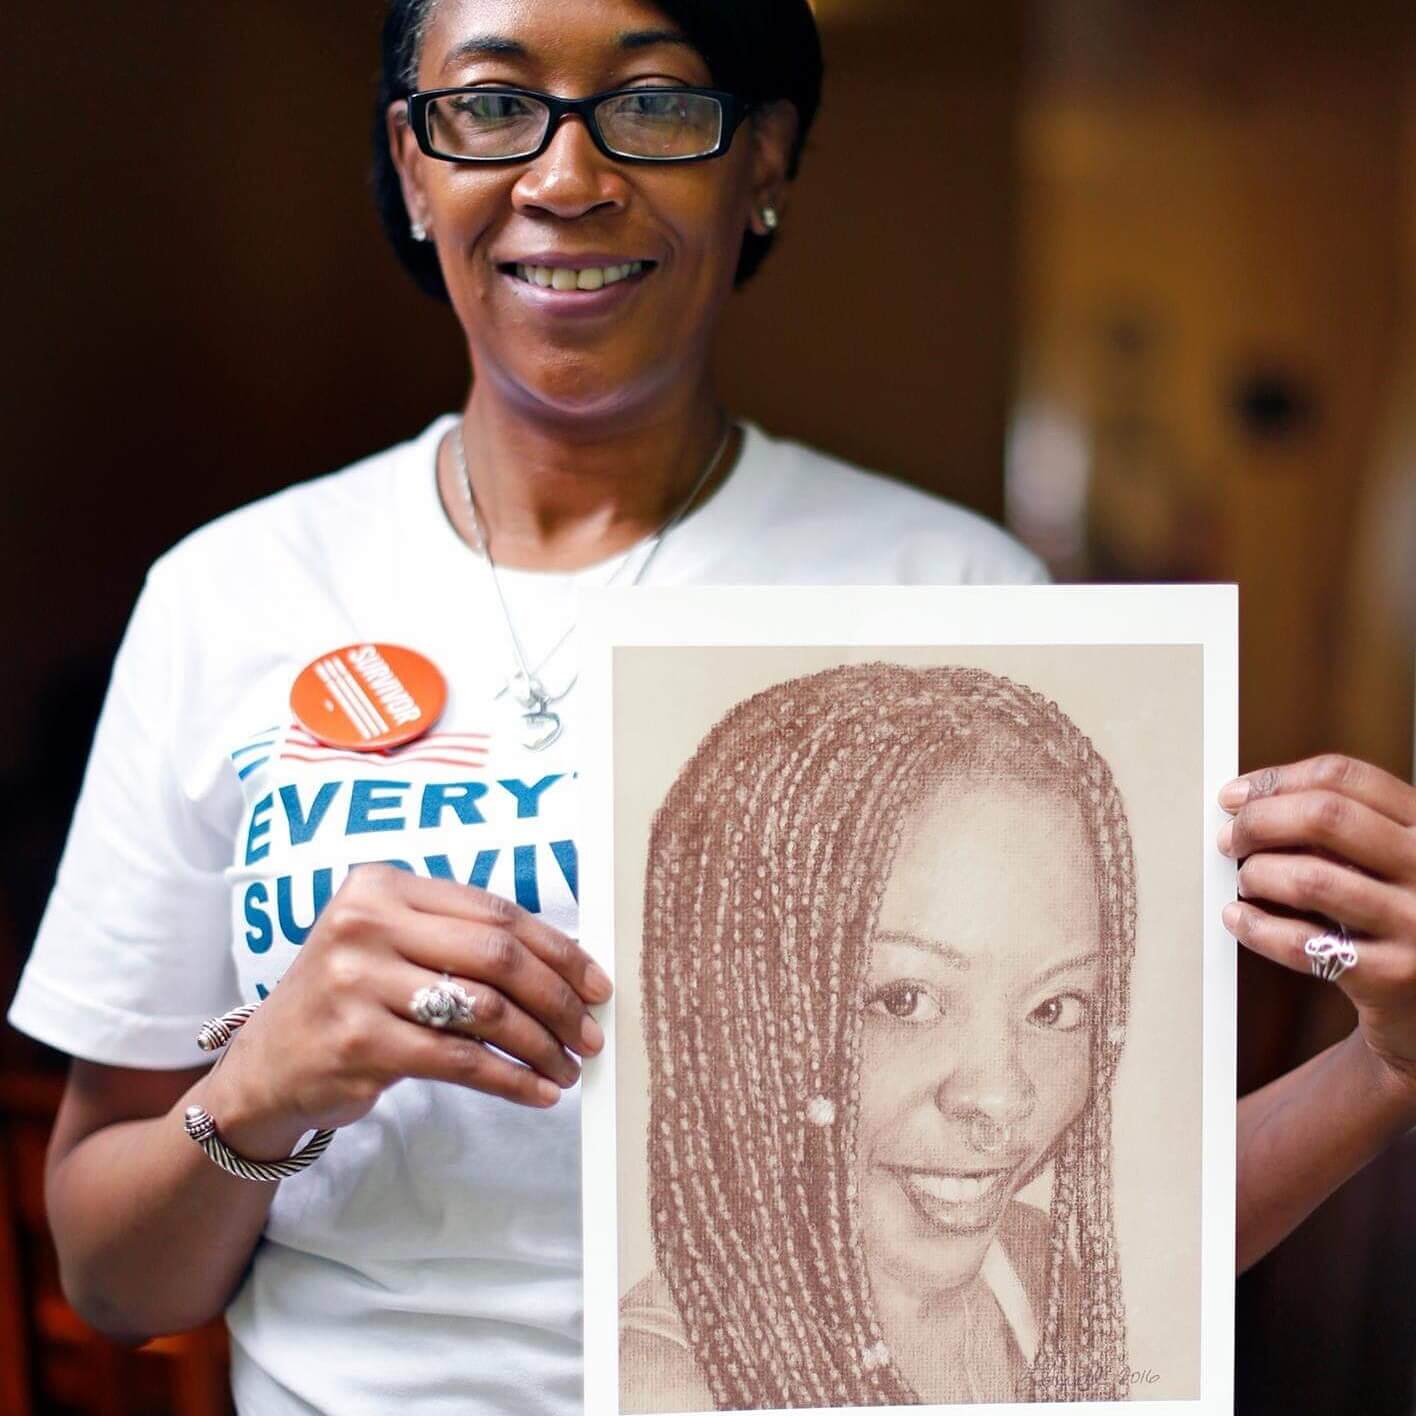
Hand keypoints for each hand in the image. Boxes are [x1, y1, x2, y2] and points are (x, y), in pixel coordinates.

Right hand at [200, 865, 611, 1149]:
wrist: (264, 1068)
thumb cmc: (348, 1000)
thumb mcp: (390, 945)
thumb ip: (458, 939)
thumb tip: (565, 967)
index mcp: (382, 886)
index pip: (495, 911)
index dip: (557, 948)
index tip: (594, 983)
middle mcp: (366, 925)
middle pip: (497, 956)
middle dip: (558, 998)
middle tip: (590, 1031)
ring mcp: (357, 983)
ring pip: (485, 1011)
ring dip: (540, 1044)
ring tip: (568, 1066)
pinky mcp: (359, 1044)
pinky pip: (460, 1061)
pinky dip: (511, 1079)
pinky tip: (537, 1091)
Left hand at [1218, 754, 1415, 1109]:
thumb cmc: (1399, 919)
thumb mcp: (1392, 863)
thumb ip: (1344, 830)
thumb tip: (1248, 802)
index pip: (1345, 777)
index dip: (1277, 780)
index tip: (1234, 795)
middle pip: (1325, 817)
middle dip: (1259, 822)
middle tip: (1229, 840)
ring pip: (1310, 878)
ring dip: (1258, 875)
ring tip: (1244, 882)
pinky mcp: (1393, 977)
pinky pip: (1303, 942)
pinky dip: (1256, 927)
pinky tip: (1238, 919)